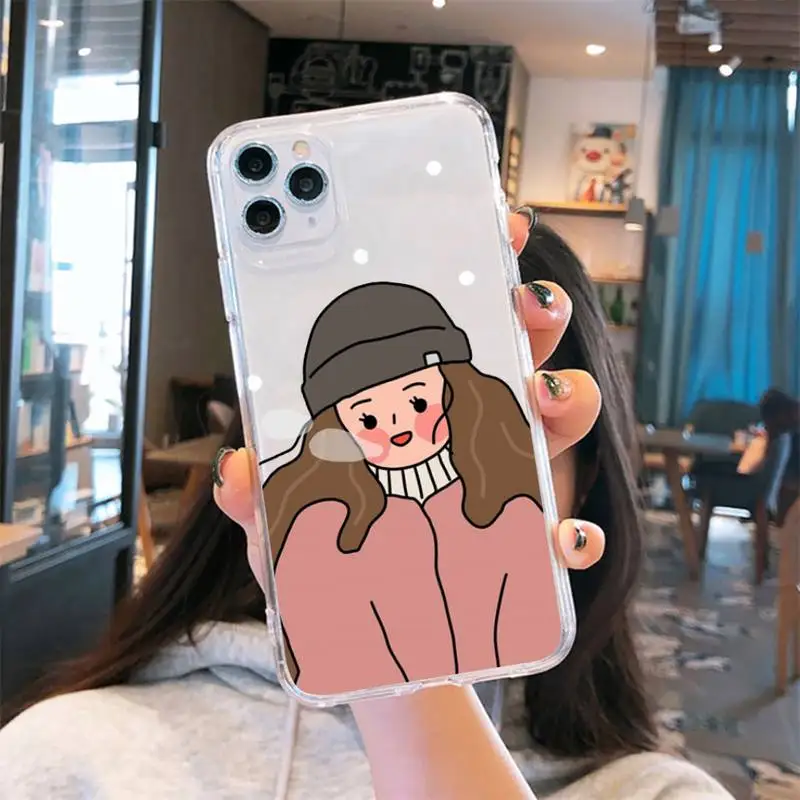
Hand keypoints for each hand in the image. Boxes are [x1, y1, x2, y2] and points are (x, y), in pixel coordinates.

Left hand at [214, 209, 604, 576]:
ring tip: (544, 396)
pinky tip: (560, 537)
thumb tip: (237, 468)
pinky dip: (575, 532)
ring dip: (567, 399)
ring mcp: (510, 481)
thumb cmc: (325, 566)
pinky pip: (570, 532)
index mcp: (416, 406)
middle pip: (520, 355)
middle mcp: (472, 430)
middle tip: (527, 300)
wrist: (363, 642)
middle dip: (535, 315)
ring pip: (561, 422)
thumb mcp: (282, 527)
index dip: (477, 270)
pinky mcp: (529, 545)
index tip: (495, 225)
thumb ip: (258, 497)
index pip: (451, 324)